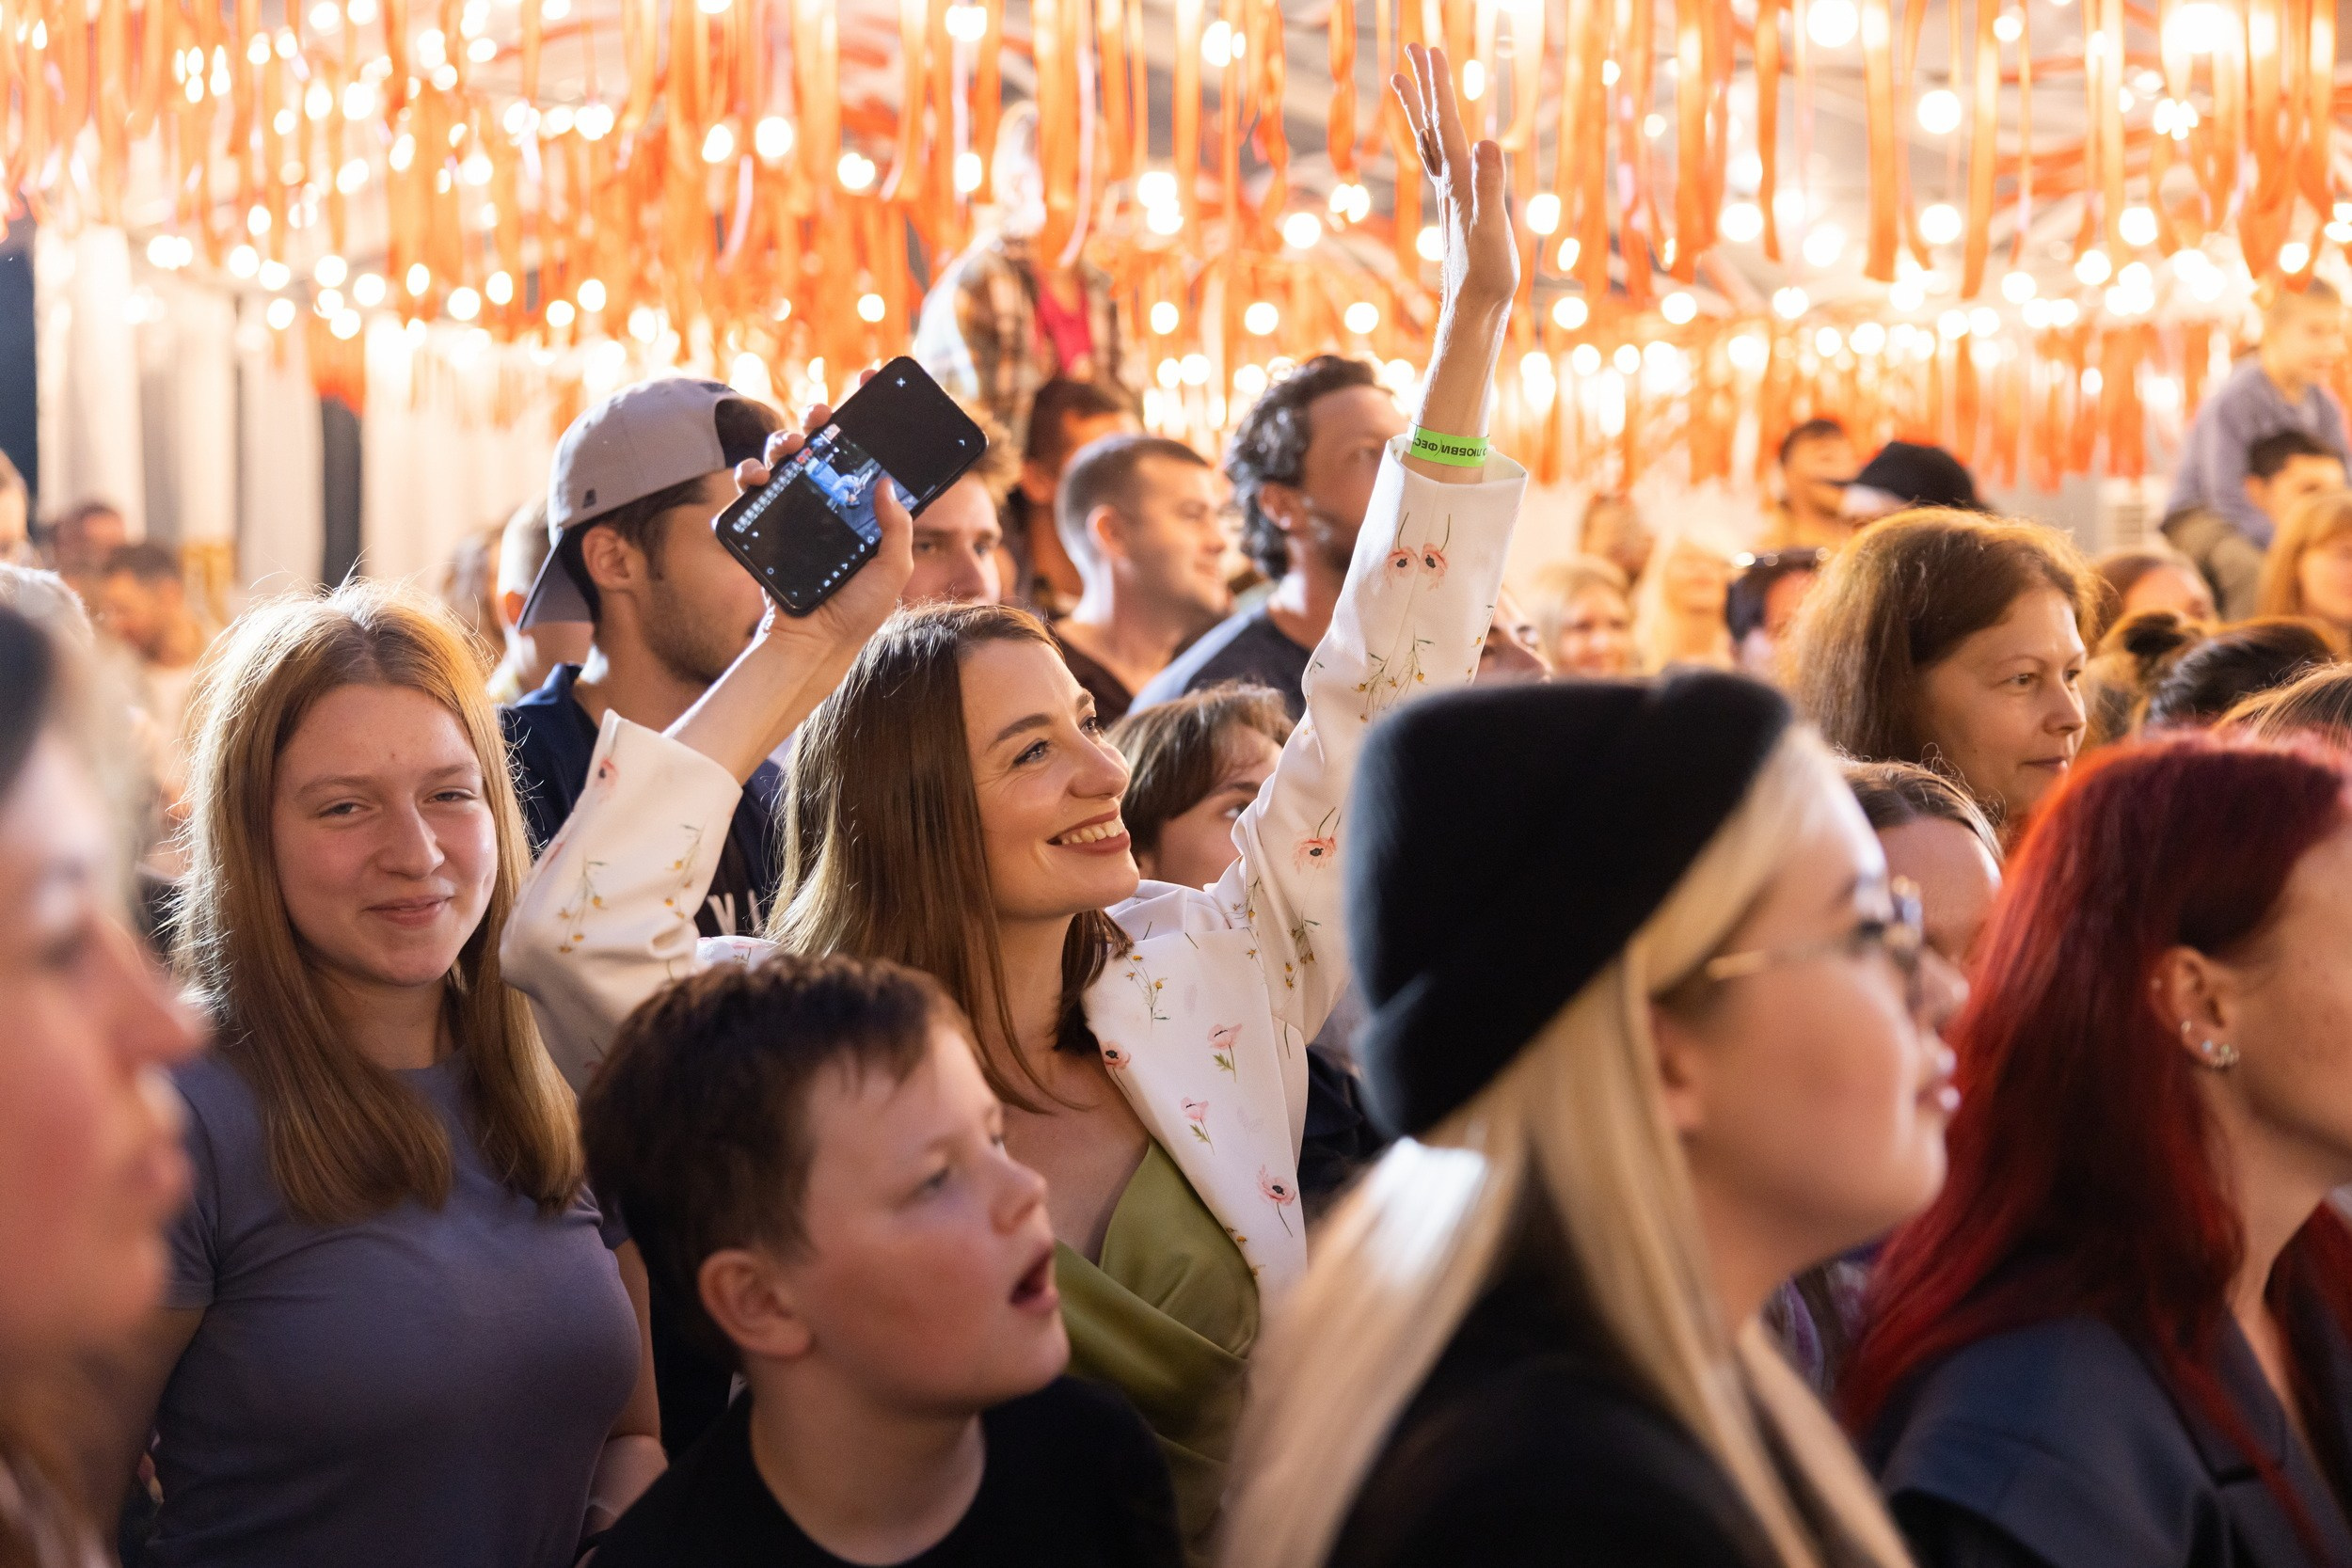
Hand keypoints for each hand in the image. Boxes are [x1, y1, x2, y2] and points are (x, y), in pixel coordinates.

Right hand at [731, 381, 912, 661]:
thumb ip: (896, 529)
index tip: (870, 375)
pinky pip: (754, 486)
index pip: (867, 450)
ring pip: (787, 457)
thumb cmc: (858, 611)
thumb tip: (887, 485)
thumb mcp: (892, 570)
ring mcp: (798, 508)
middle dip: (822, 419)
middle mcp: (830, 500)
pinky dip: (750, 472)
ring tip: (792, 446)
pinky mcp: (767, 522)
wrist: (814, 643)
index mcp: (865, 505)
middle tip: (824, 415)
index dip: (868, 411)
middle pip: (824, 444)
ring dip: (785, 439)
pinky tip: (757, 474)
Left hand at [1391, 43, 1516, 316]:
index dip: (1438, 84)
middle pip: (1432, 122)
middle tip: (1414, 45)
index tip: (1429, 48)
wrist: (1474, 308)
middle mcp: (1448, 181)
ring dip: (1418, 106)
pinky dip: (1432, 138)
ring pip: (1429, 139)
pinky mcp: (1455, 207)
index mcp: (1459, 178)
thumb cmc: (1487, 273)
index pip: (1447, 121)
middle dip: (1425, 82)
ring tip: (1401, 78)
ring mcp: (1449, 193)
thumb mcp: (1493, 228)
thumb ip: (1490, 185)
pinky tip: (1435, 138)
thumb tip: (1486, 142)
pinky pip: (1438, 161)